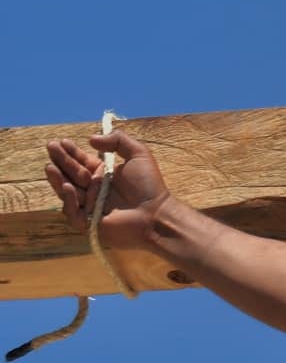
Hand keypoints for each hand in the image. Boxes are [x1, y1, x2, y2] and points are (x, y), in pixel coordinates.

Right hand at [45, 130, 170, 251]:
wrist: (157, 214)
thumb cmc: (150, 186)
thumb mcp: (138, 154)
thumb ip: (118, 140)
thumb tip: (91, 139)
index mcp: (103, 175)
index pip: (81, 162)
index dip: (71, 152)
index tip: (63, 142)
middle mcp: (94, 190)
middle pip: (71, 174)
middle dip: (61, 160)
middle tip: (51, 147)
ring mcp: (91, 207)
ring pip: (68, 192)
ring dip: (58, 179)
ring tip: (50, 167)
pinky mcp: (90, 224)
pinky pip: (73, 212)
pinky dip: (69, 200)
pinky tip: (69, 187)